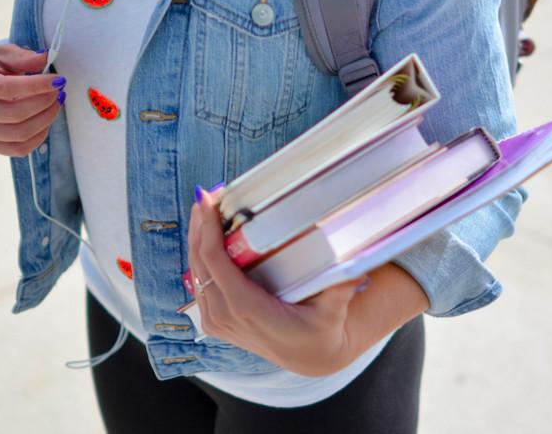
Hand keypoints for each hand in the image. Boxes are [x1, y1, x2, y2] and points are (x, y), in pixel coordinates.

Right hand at [0, 44, 64, 156]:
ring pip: (19, 134)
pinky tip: (45, 120)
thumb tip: (45, 59)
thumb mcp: (3, 53)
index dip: (36, 86)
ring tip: (55, 104)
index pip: (5, 88)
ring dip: (45, 119)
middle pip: (14, 114)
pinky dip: (39, 136)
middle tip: (59, 91)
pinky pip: (18, 149)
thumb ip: (23, 57)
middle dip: (44, 102)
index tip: (58, 80)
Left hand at [187, 186, 368, 376]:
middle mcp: (226, 317)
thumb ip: (340, 290)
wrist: (309, 356)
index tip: (208, 201)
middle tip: (205, 194)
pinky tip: (205, 234)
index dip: (207, 230)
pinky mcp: (215, 321)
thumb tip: (356, 270)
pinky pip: (199, 283)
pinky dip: (199, 256)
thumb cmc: (321, 330)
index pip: (215, 264)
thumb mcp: (333, 312)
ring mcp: (217, 321)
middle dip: (199, 226)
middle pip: (199, 262)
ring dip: (197, 238)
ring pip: (195, 272)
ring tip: (205, 207)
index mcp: (247, 309)